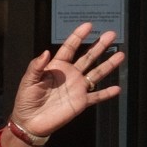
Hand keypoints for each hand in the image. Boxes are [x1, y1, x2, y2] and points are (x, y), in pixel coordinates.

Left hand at [10, 22, 123, 139]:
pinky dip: (107, 93)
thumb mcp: (28, 81)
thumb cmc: (26, 100)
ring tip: (120, 55)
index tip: (88, 25)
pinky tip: (117, 88)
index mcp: (57, 66)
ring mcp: (77, 88)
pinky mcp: (80, 102)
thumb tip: (46, 52)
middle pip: (88, 57)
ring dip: (108, 65)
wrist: (30, 121)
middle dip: (99, 46)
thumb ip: (36, 66)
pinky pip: (96, 96)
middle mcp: (70, 75)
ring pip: (96, 73)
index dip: (78, 36)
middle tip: (111, 34)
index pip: (69, 48)